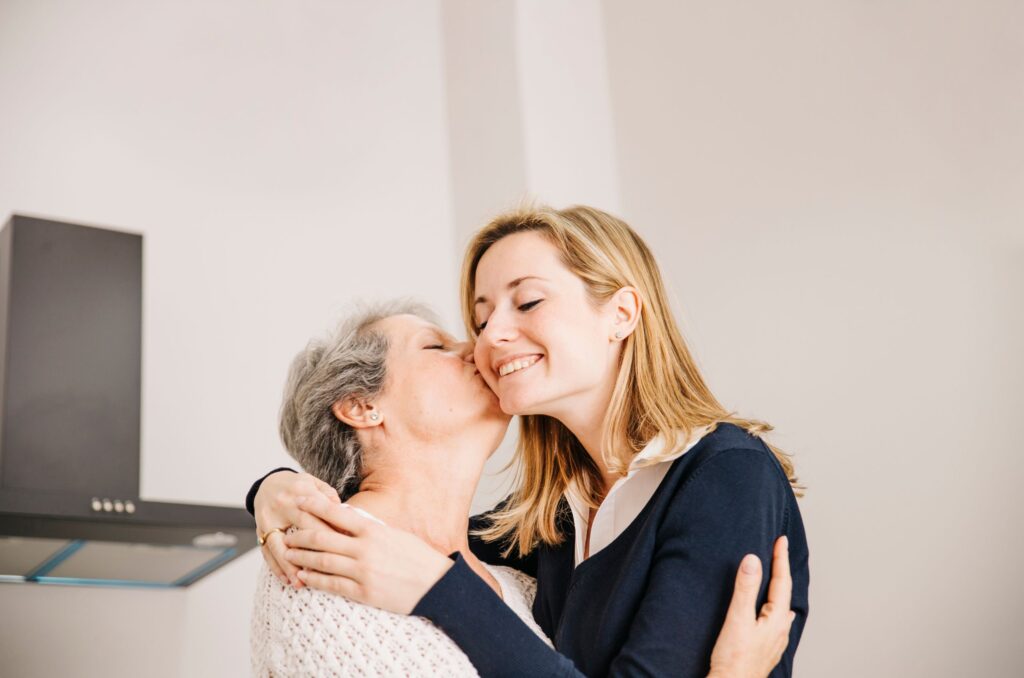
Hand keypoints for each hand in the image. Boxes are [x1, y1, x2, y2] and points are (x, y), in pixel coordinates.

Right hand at [254, 471, 339, 587]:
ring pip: (279, 545)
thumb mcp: (314, 483)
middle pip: (300, 530)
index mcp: (301, 491)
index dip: (332, 530)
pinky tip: (286, 580)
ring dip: (290, 566)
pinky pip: (266, 551)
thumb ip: (329, 496)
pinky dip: (276, 567)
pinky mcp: (259, 530)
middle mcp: (283, 504)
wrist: (269, 483)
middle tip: (329, 570)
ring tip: (301, 583)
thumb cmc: (298, 487)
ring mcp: (269, 519)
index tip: (345, 546)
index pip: (319, 513)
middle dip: (315, 551)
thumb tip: (344, 513)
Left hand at [282, 494, 453, 614]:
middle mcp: (365, 548)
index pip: (337, 513)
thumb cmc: (418, 558)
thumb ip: (371, 527)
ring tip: (288, 554)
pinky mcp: (363, 592)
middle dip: (301, 534)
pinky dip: (315, 579)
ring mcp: (363, 571)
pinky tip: (304, 576)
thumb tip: (350, 517)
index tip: (299, 499)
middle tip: (287, 532)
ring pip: (323, 561)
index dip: (314, 505)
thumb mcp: (396, 534)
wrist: (436, 585)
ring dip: (302, 556)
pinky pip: (332, 585)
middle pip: (323, 537)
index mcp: (374, 530)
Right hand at [708, 536, 794, 677]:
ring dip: (778, 589)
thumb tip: (753, 560)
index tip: (781, 539)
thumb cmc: (734, 660)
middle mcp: (780, 629)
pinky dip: (772, 605)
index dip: (780, 558)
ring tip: (776, 578)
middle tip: (779, 552)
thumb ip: (746, 589)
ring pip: (781, 607)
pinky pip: (775, 619)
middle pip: (785, 593)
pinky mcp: (766, 647)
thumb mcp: (737, 619)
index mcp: (777, 619)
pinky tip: (769, 612)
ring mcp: (775, 640)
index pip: (782, 581)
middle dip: (782, 571)